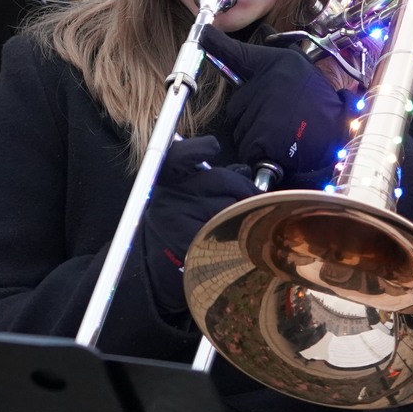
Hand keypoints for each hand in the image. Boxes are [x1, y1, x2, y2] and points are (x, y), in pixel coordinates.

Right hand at [139, 136, 256, 320]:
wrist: (157, 264)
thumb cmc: (179, 224)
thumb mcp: (184, 197)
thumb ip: (208, 181)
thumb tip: (242, 170)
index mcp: (166, 181)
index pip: (179, 156)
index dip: (196, 149)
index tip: (212, 147)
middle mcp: (169, 197)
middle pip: (219, 180)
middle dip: (243, 186)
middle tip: (254, 195)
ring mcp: (179, 219)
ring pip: (229, 205)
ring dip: (240, 211)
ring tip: (234, 219)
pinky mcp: (190, 241)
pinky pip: (228, 227)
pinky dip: (236, 229)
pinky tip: (231, 234)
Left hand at [205, 28, 348, 180]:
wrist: (345, 140)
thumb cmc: (324, 111)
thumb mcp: (303, 75)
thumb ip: (275, 69)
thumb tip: (259, 43)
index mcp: (280, 64)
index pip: (239, 53)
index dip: (216, 44)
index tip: (202, 34)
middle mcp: (269, 81)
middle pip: (236, 105)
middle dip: (251, 117)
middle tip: (281, 120)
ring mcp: (265, 108)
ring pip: (240, 128)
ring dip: (255, 136)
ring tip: (285, 134)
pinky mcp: (262, 136)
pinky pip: (247, 147)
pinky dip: (260, 153)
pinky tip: (282, 149)